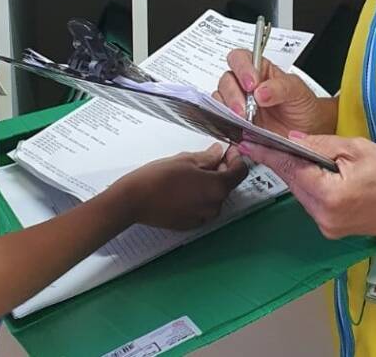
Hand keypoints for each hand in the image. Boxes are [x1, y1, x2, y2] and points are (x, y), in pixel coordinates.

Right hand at [114, 145, 248, 230]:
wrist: (135, 200)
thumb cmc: (160, 176)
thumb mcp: (185, 160)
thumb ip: (208, 157)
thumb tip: (220, 153)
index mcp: (217, 187)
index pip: (240, 172)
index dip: (236, 158)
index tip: (226, 150)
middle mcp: (215, 206)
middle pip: (227, 185)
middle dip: (221, 170)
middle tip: (206, 157)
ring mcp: (203, 218)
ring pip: (215, 197)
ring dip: (210, 183)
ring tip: (191, 172)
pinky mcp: (191, 225)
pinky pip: (203, 207)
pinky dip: (199, 196)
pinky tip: (183, 187)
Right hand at [215, 49, 335, 135]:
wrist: (307, 131)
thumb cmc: (302, 106)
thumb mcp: (298, 91)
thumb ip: (281, 87)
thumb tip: (261, 91)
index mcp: (259, 70)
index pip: (241, 58)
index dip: (242, 68)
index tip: (251, 84)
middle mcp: (245, 85)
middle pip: (226, 79)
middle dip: (233, 93)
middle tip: (246, 108)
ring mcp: (239, 104)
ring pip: (219, 97)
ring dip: (228, 108)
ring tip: (244, 120)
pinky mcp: (236, 122)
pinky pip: (221, 118)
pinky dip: (225, 122)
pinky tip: (238, 127)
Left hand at [239, 133, 375, 238]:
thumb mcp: (355, 148)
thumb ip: (319, 144)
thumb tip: (291, 140)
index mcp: (329, 195)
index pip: (290, 169)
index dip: (267, 154)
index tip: (247, 143)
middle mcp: (324, 216)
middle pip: (292, 182)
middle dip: (279, 161)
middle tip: (260, 141)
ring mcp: (328, 226)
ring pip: (301, 193)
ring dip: (295, 173)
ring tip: (288, 152)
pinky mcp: (333, 229)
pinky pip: (312, 202)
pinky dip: (309, 185)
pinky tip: (310, 170)